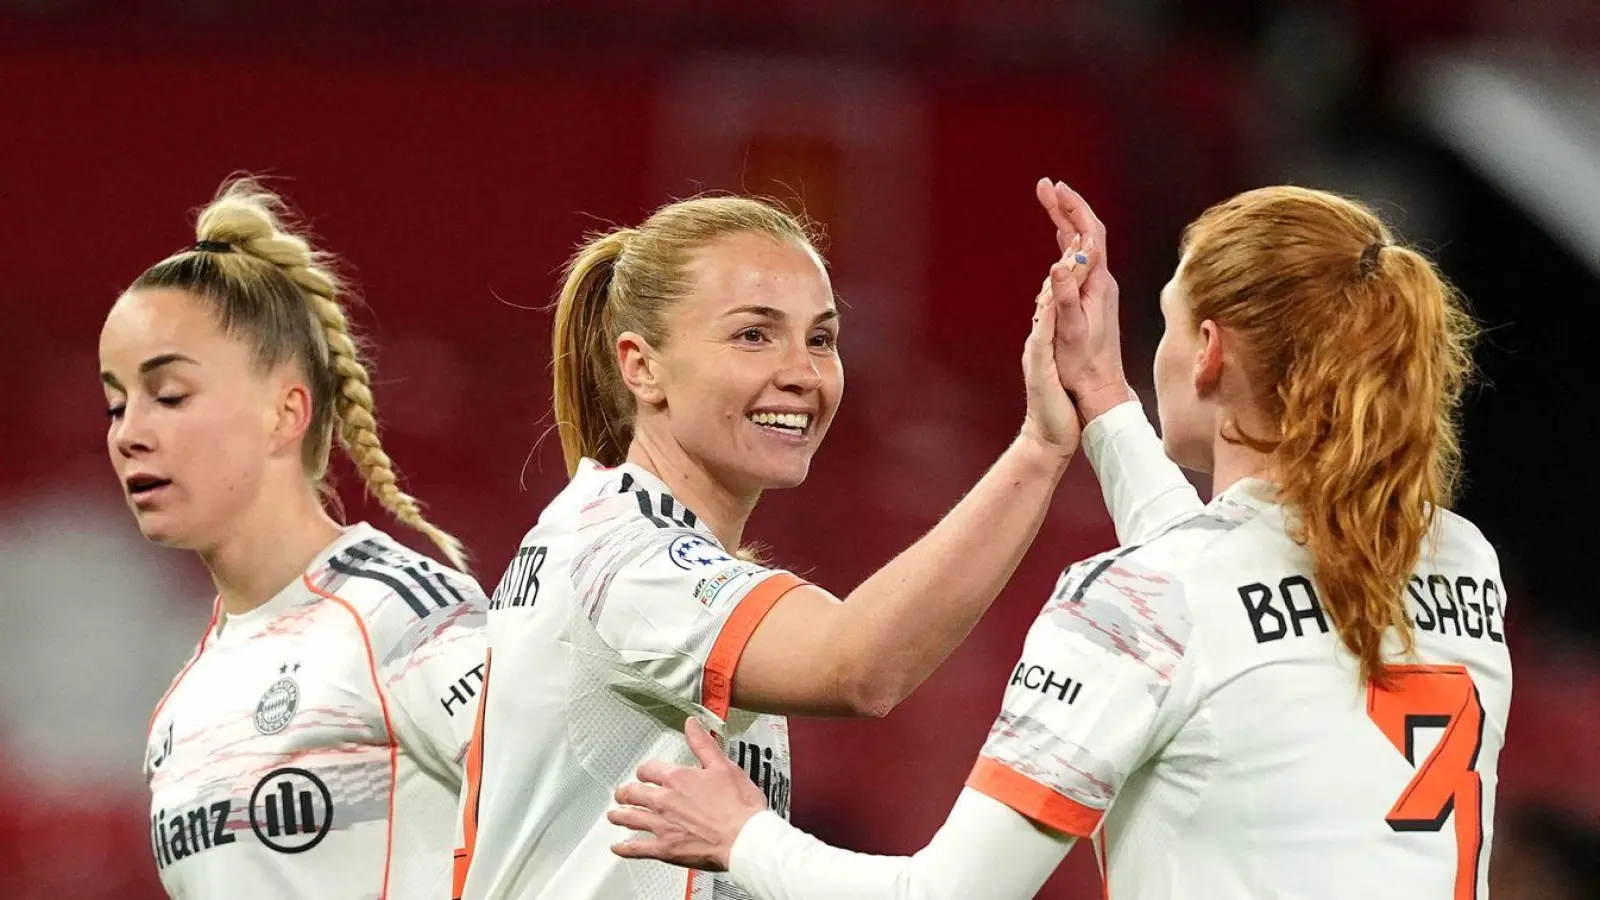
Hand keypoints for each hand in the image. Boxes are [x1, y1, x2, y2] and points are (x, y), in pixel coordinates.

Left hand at [610, 718, 767, 871]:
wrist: (745, 839)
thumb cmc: (739, 806)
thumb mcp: (724, 766)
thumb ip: (703, 744)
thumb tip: (691, 723)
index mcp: (678, 778)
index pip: (649, 769)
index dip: (645, 771)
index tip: (645, 774)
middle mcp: (664, 800)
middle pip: (633, 793)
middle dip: (626, 792)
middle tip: (622, 793)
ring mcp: (662, 825)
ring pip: (630, 818)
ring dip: (619, 815)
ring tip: (614, 815)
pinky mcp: (665, 849)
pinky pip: (637, 848)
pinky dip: (625, 848)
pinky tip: (618, 847)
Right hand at [1019, 183, 1091, 462]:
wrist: (1100, 388)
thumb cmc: (1082, 365)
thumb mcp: (1069, 330)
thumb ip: (1065, 296)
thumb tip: (1060, 263)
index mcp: (1098, 284)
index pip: (1089, 233)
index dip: (1073, 207)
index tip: (1054, 188)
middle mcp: (1102, 282)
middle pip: (1087, 233)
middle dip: (1066, 206)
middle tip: (1044, 186)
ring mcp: (1098, 290)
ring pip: (1083, 246)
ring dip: (1066, 222)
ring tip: (1049, 202)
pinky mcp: (1091, 300)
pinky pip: (1079, 262)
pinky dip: (1067, 244)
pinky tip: (1060, 242)